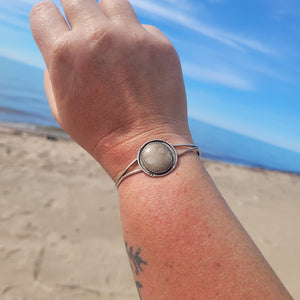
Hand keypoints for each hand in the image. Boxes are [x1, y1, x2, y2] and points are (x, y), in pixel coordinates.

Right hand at [30, 0, 191, 179]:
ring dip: (106, 17)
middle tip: (85, 34)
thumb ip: (53, 69)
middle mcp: (97, 36)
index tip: (57, 29)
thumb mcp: (61, 107)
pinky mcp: (159, 44)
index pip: (42, 11)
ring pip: (112, 2)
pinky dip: (136, 40)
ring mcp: (132, 37)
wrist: (145, 146)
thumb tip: (60, 45)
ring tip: (112, 41)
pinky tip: (139, 65)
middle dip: (75, 14)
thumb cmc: (100, 133)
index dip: (48, 21)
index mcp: (64, 53)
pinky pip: (141, 28)